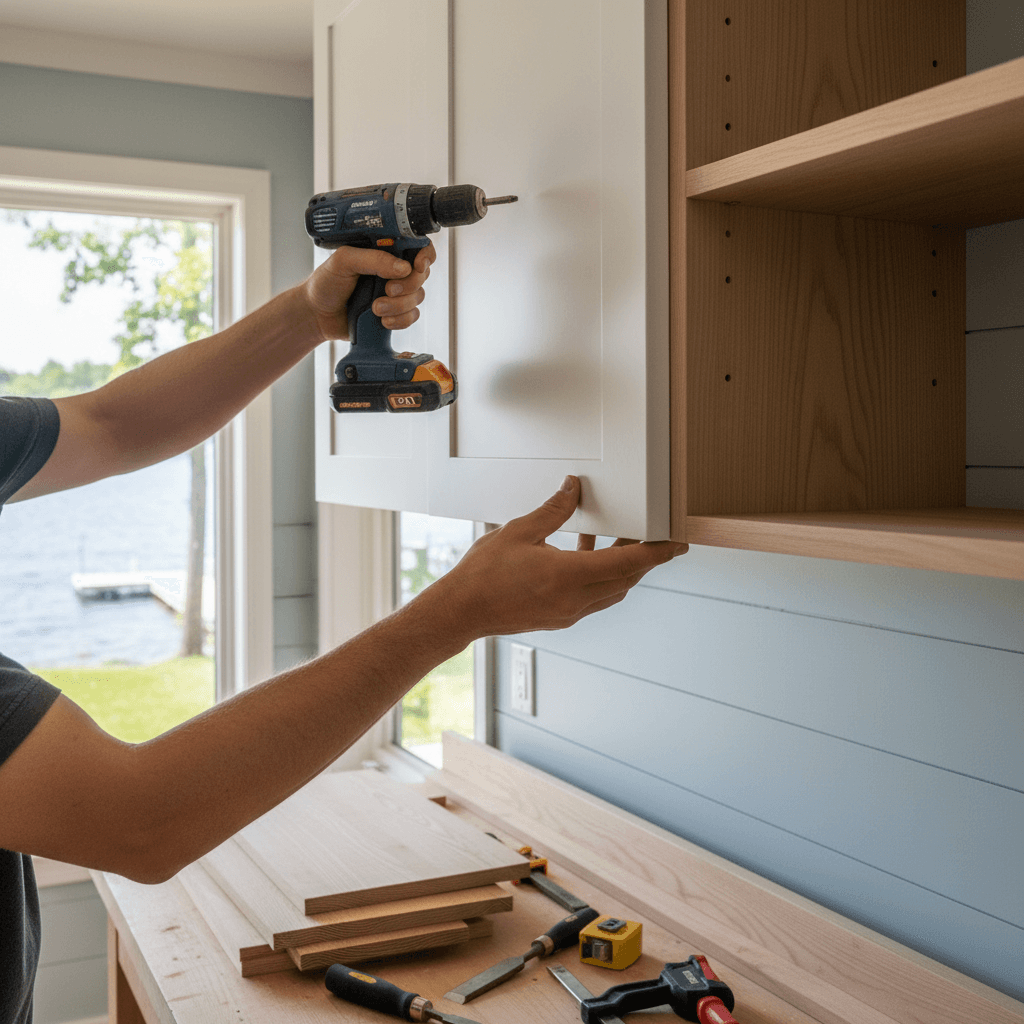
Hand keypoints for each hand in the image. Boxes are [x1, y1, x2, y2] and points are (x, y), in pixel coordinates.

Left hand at [304, 242, 435, 341]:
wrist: (317, 315)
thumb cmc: (326, 283)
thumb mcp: (344, 261)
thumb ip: (373, 259)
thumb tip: (403, 267)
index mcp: (384, 251)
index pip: (416, 247)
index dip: (424, 255)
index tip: (417, 265)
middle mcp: (393, 270)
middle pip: (422, 275)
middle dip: (408, 285)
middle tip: (387, 289)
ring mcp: (395, 293)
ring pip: (417, 297)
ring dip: (399, 305)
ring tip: (375, 308)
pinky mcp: (394, 313)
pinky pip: (411, 317)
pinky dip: (399, 320)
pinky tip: (382, 320)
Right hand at [428, 476, 686, 637]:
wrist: (461, 612)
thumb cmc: (483, 575)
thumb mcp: (520, 531)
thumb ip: (553, 510)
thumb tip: (572, 488)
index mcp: (568, 575)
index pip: (628, 563)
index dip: (658, 552)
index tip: (677, 545)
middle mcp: (574, 599)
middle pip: (626, 579)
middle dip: (644, 558)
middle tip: (654, 537)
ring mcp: (568, 613)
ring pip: (612, 591)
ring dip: (622, 569)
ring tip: (619, 542)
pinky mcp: (560, 618)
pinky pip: (594, 598)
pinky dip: (601, 578)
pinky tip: (584, 557)